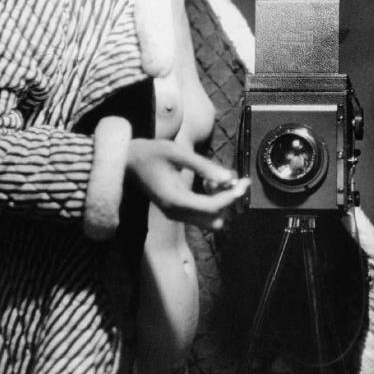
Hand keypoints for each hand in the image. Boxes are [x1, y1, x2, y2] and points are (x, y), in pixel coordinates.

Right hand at [126, 138, 249, 230]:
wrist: (129, 162)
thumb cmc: (152, 153)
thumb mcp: (177, 153)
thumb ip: (203, 165)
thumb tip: (229, 177)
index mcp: (175, 199)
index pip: (212, 207)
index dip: (231, 196)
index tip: (244, 181)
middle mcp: (175, 213)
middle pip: (215, 218)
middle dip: (228, 200)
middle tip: (233, 179)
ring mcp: (175, 215)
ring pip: (210, 220)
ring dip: (220, 202)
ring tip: (215, 179)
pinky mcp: (176, 212)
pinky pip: (202, 215)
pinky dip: (211, 202)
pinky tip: (208, 182)